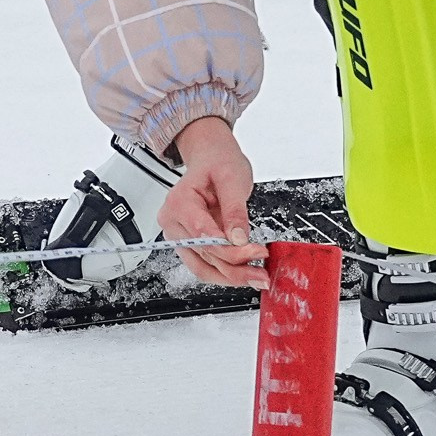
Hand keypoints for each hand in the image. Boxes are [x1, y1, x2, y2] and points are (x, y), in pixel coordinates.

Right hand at [161, 116, 268, 288]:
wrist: (211, 157)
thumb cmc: (218, 162)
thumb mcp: (232, 178)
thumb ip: (235, 210)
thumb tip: (239, 239)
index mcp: (179, 203)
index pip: (204, 236)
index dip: (232, 250)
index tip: (257, 252)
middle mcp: (173, 222)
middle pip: (204, 256)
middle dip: (235, 269)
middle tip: (262, 274)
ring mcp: (179, 235)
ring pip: (203, 268)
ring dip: (230, 277)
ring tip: (256, 278)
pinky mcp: (189, 244)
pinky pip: (205, 265)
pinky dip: (225, 271)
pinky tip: (244, 273)